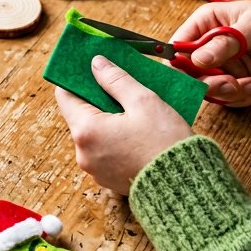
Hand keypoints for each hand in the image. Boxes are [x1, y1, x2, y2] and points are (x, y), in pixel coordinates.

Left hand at [54, 56, 192, 196]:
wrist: (185, 187)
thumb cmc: (164, 143)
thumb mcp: (143, 101)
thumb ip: (116, 79)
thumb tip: (96, 63)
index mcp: (86, 131)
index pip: (65, 95)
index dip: (76, 78)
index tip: (89, 67)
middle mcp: (84, 153)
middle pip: (80, 114)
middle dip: (97, 97)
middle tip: (116, 83)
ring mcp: (95, 169)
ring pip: (94, 133)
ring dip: (108, 118)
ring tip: (130, 106)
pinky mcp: (109, 179)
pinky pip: (105, 150)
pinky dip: (115, 137)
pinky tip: (135, 128)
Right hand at [172, 0, 250, 106]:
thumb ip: (225, 42)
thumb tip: (198, 59)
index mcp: (205, 24)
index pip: (178, 47)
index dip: (178, 65)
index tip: (190, 77)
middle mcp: (209, 47)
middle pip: (190, 74)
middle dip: (210, 84)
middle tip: (229, 84)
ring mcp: (223, 66)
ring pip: (210, 90)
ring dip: (231, 92)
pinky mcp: (237, 82)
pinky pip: (231, 98)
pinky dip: (245, 96)